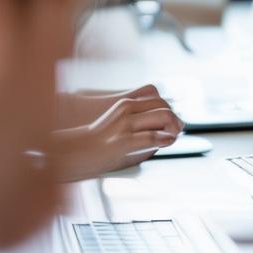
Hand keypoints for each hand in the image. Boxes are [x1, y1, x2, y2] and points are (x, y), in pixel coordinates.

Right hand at [52, 92, 182, 180]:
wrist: (74, 153)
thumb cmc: (99, 142)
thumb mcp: (119, 123)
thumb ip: (139, 122)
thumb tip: (166, 130)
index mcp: (126, 104)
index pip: (158, 99)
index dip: (170, 110)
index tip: (174, 122)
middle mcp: (127, 110)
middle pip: (163, 106)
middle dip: (175, 118)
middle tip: (178, 128)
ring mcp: (125, 124)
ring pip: (162, 116)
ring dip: (173, 126)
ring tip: (175, 135)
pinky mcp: (123, 141)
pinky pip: (151, 136)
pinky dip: (164, 138)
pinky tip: (168, 141)